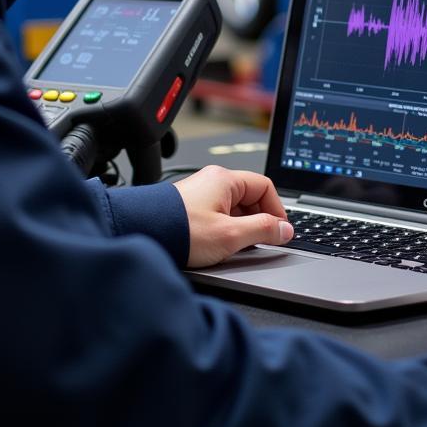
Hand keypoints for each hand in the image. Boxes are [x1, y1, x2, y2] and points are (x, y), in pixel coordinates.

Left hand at [173, 165, 293, 267]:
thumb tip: (285, 230)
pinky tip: (220, 244)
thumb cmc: (180, 230)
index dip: (277, 210)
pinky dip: (226, 228)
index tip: (280, 231)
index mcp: (225, 179)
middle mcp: (213, 181)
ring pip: (234, 207)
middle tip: (261, 242)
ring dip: (242, 226)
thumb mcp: (230, 235)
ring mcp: (200, 193)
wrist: (141, 233)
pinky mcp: (190, 207)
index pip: (265, 187)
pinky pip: (218, 213)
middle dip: (259, 220)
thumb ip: (262, 230)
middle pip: (250, 197)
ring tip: (237, 246)